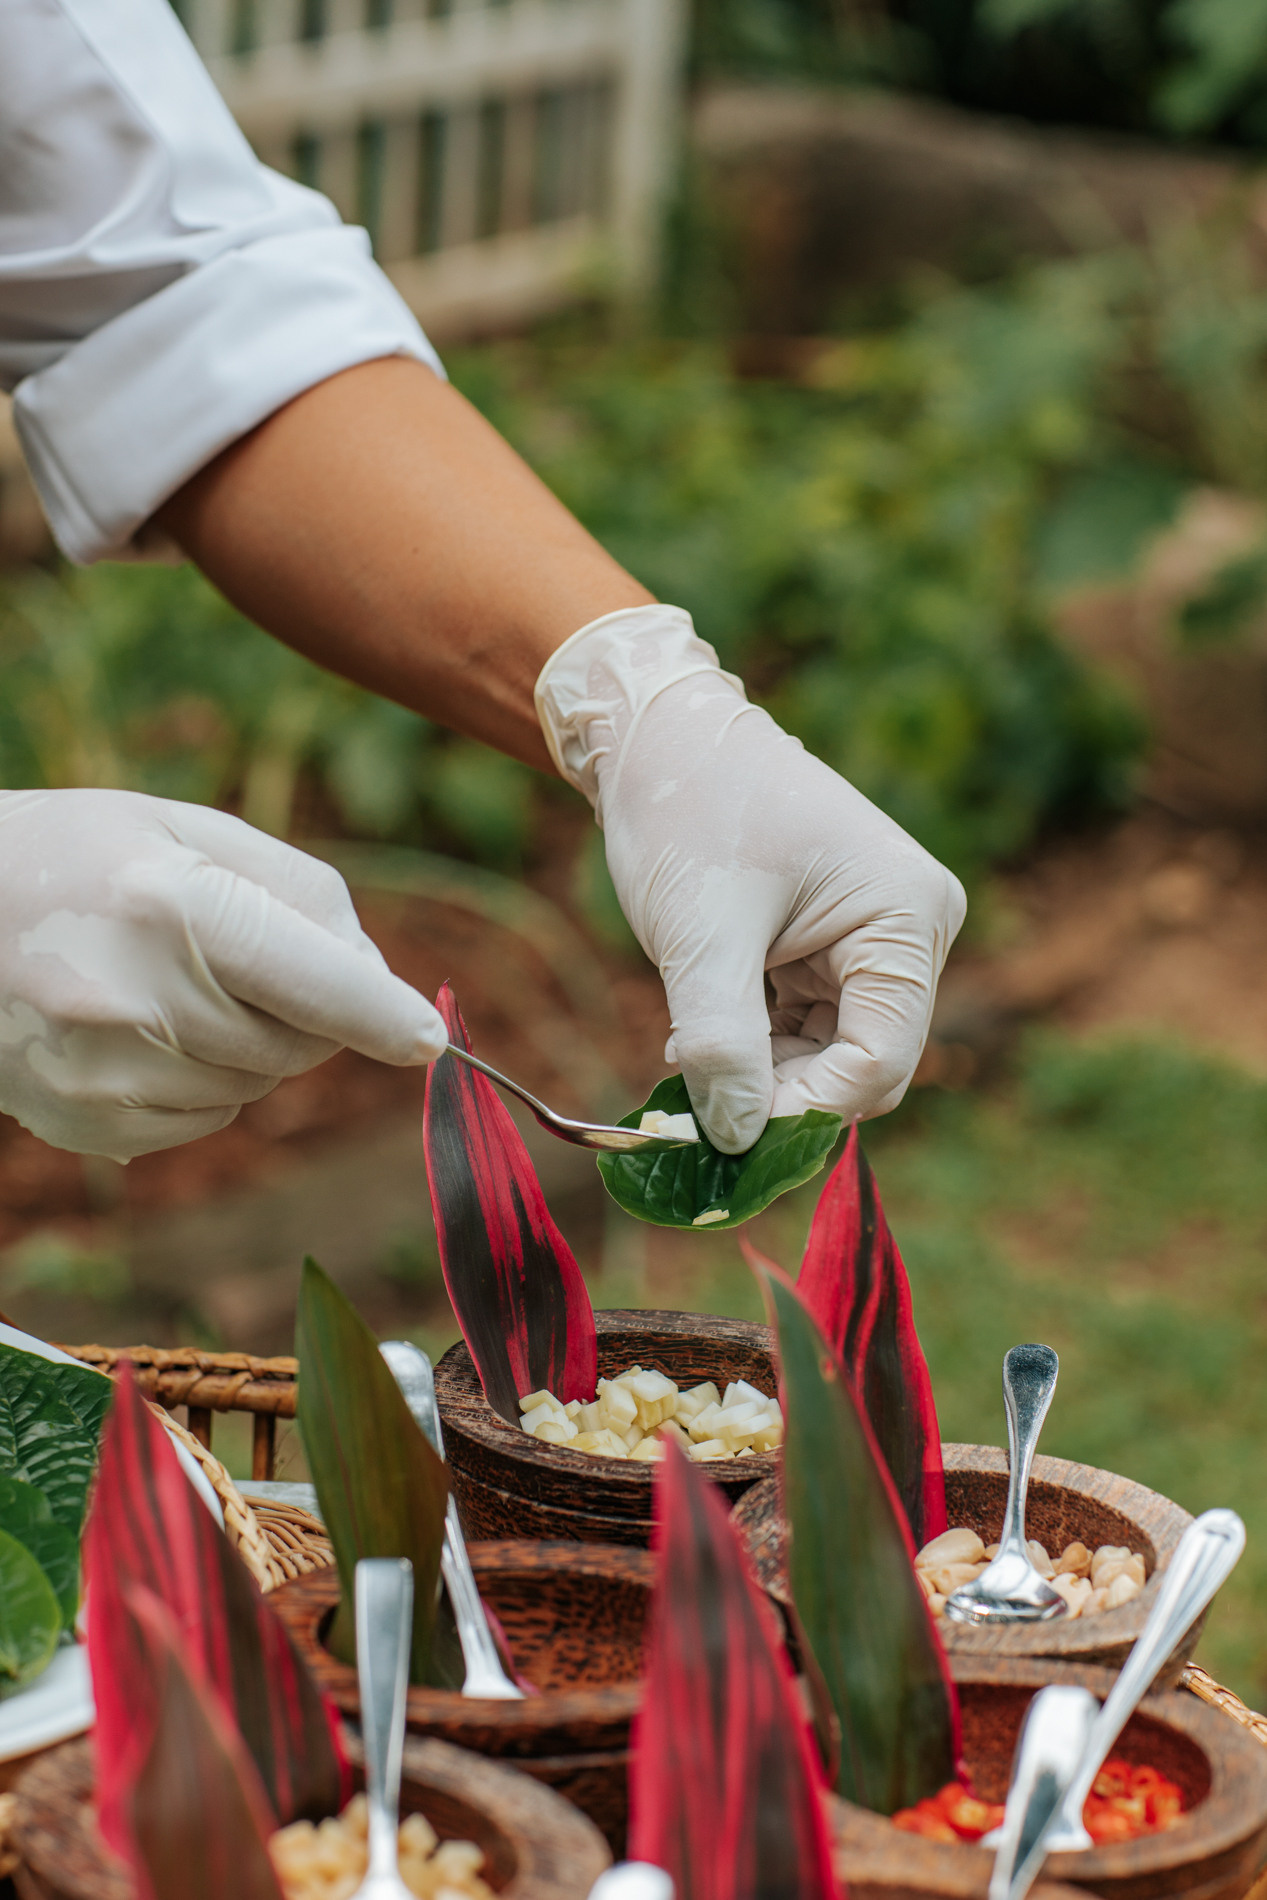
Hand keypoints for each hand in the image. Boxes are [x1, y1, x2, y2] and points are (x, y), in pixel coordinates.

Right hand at [0, 790, 445, 1158]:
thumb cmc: (70, 855)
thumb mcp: (183, 829)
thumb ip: (299, 892)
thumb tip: (378, 978)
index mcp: (171, 908)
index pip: (316, 985)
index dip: (382, 1016)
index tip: (428, 1040)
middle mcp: (138, 1002)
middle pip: (300, 1044)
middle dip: (303, 1009)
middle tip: (235, 953)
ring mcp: (106, 1077)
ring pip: (257, 1086)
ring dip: (248, 1043)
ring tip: (164, 982)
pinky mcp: (88, 1127)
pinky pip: (205, 1117)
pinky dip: (200, 1079)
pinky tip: (135, 1027)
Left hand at [536, 608, 965, 1153]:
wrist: (659, 737)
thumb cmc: (688, 812)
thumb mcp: (701, 936)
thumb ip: (723, 1044)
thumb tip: (736, 1141)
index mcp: (906, 916)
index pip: (881, 1058)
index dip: (807, 1111)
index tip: (725, 1137)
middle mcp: (910, 932)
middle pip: (863, 1065)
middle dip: (782, 1098)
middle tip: (695, 1114)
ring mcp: (876, 943)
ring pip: (830, 1057)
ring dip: (761, 1075)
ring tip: (686, 1059)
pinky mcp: (834, 951)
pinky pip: (807, 1031)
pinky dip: (754, 1047)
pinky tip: (697, 1035)